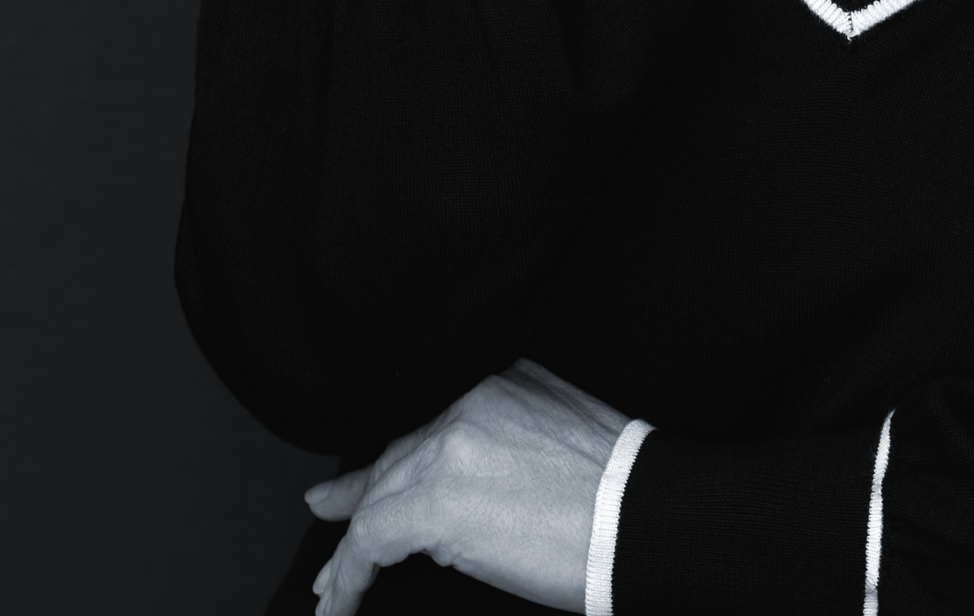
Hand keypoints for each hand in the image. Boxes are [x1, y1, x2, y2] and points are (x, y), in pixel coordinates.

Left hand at [304, 359, 627, 613]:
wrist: (645, 514)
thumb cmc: (620, 489)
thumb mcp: (562, 436)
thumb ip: (510, 439)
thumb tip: (474, 486)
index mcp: (499, 380)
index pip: (428, 427)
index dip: (390, 466)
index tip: (357, 489)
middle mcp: (467, 403)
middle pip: (397, 459)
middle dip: (359, 499)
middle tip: (329, 530)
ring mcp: (449, 449)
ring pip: (377, 501)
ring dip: (350, 552)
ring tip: (332, 588)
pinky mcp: (437, 504)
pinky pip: (369, 543)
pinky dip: (347, 579)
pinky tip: (339, 603)